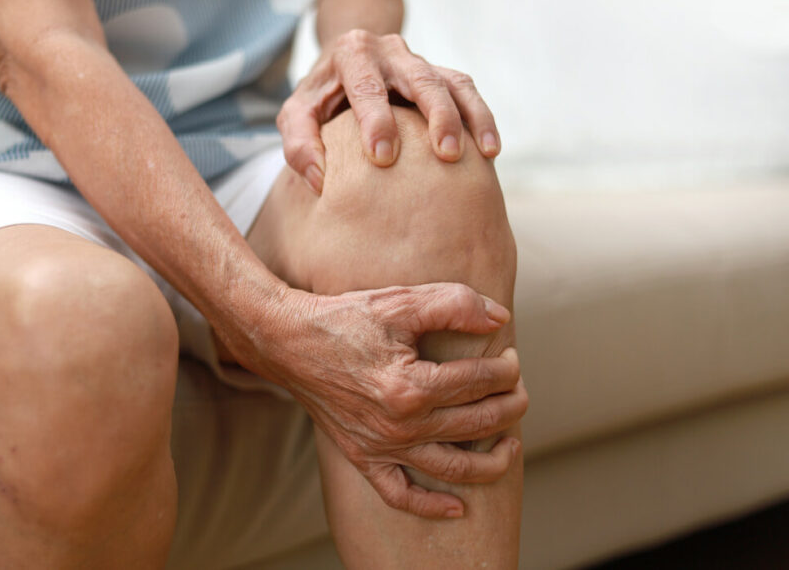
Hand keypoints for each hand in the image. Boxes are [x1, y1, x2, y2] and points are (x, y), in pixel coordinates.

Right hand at [249, 282, 526, 518]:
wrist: (288, 341)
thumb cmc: (343, 318)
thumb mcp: (400, 300)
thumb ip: (454, 304)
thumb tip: (500, 319)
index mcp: (412, 386)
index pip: (480, 382)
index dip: (506, 369)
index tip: (511, 357)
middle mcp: (400, 425)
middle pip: (476, 424)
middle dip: (509, 406)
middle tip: (518, 390)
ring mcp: (381, 446)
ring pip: (452, 467)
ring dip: (491, 462)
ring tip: (512, 446)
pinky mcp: (363, 456)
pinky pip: (401, 494)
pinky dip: (430, 506)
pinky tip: (457, 506)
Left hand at [277, 29, 500, 193]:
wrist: (346, 60)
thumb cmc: (320, 97)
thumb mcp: (297, 113)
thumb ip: (299, 144)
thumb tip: (319, 181)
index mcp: (352, 54)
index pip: (366, 85)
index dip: (376, 120)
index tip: (383, 157)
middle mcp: (391, 51)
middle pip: (420, 78)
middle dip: (435, 115)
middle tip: (445, 154)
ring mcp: (420, 61)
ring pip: (451, 83)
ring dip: (466, 117)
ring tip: (478, 154)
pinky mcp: (442, 75)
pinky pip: (467, 92)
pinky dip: (481, 118)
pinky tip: (490, 150)